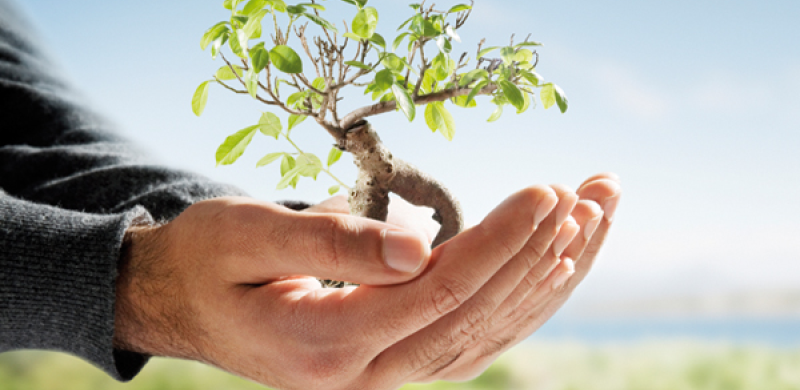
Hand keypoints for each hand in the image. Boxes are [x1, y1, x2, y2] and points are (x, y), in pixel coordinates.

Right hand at [113, 174, 619, 389]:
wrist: (183, 306)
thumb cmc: (207, 261)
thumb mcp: (245, 236)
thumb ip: (329, 243)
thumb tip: (419, 246)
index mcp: (324, 347)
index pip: (437, 294)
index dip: (499, 242)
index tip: (547, 191)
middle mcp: (364, 378)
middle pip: (477, 318)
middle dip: (541, 252)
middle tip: (593, 193)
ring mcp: (384, 378)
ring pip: (488, 333)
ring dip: (547, 275)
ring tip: (595, 215)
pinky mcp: (396, 362)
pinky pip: (474, 336)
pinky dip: (521, 298)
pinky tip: (556, 259)